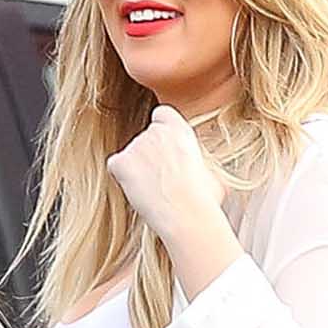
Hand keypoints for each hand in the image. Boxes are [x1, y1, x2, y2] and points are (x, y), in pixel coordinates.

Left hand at [104, 105, 228, 249]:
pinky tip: (138, 192)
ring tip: (152, 192)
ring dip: (136, 170)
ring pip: (130, 156)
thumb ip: (198, 164)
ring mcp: (136, 145)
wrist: (186, 212)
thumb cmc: (203, 199)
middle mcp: (155, 131)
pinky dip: (122, 178)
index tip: (164, 149)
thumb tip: (202, 175)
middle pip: (143, 139)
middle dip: (147, 156)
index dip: (161, 131)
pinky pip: (115, 167)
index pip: (162, 115)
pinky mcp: (121, 161)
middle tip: (158, 180)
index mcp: (179, 129)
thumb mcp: (211, 174)